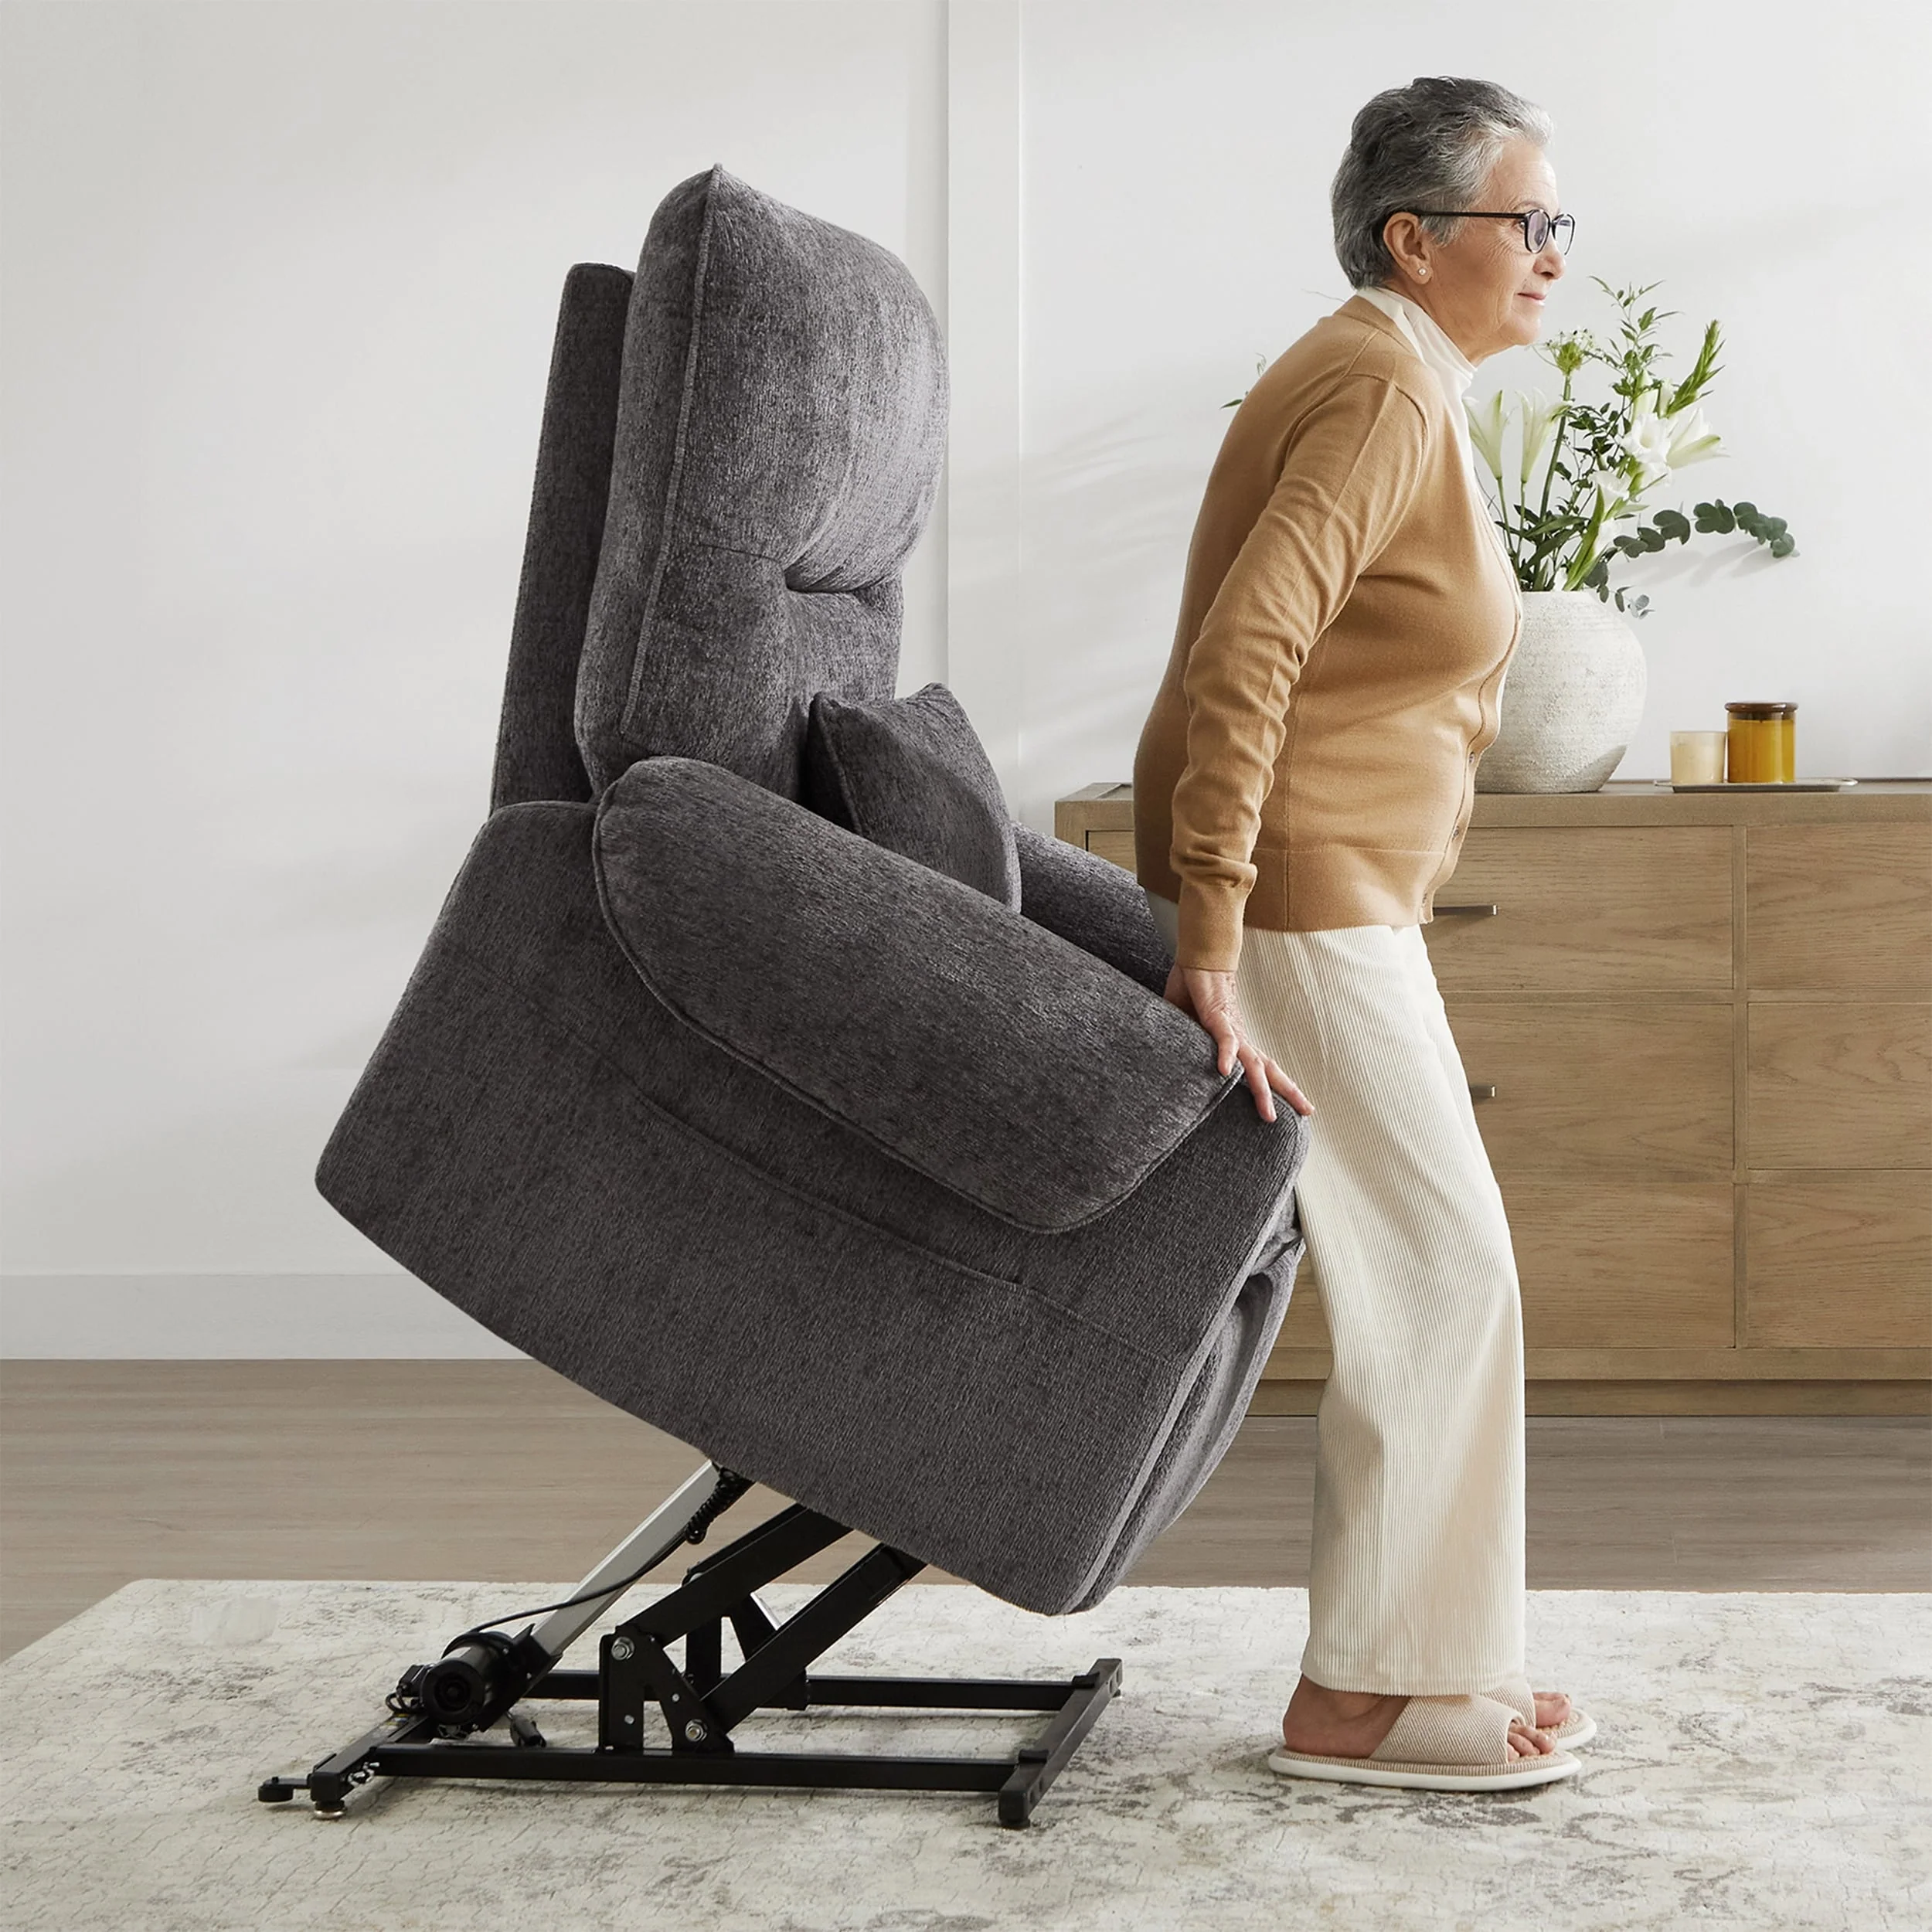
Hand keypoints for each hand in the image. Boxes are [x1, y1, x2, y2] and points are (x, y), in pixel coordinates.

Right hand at [1161, 962, 1314, 1122]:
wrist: (1200, 959)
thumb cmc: (1195, 992)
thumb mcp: (1188, 1029)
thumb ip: (1188, 1047)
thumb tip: (1175, 1063)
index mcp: (1235, 1043)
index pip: (1260, 1069)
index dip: (1276, 1087)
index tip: (1291, 1106)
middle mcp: (1240, 1039)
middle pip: (1268, 1070)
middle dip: (1289, 1092)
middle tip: (1309, 1111)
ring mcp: (1231, 1029)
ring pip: (1252, 1064)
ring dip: (1262, 1090)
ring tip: (1269, 1114)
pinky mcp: (1217, 1017)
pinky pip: (1224, 1039)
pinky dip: (1225, 1055)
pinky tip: (1224, 1072)